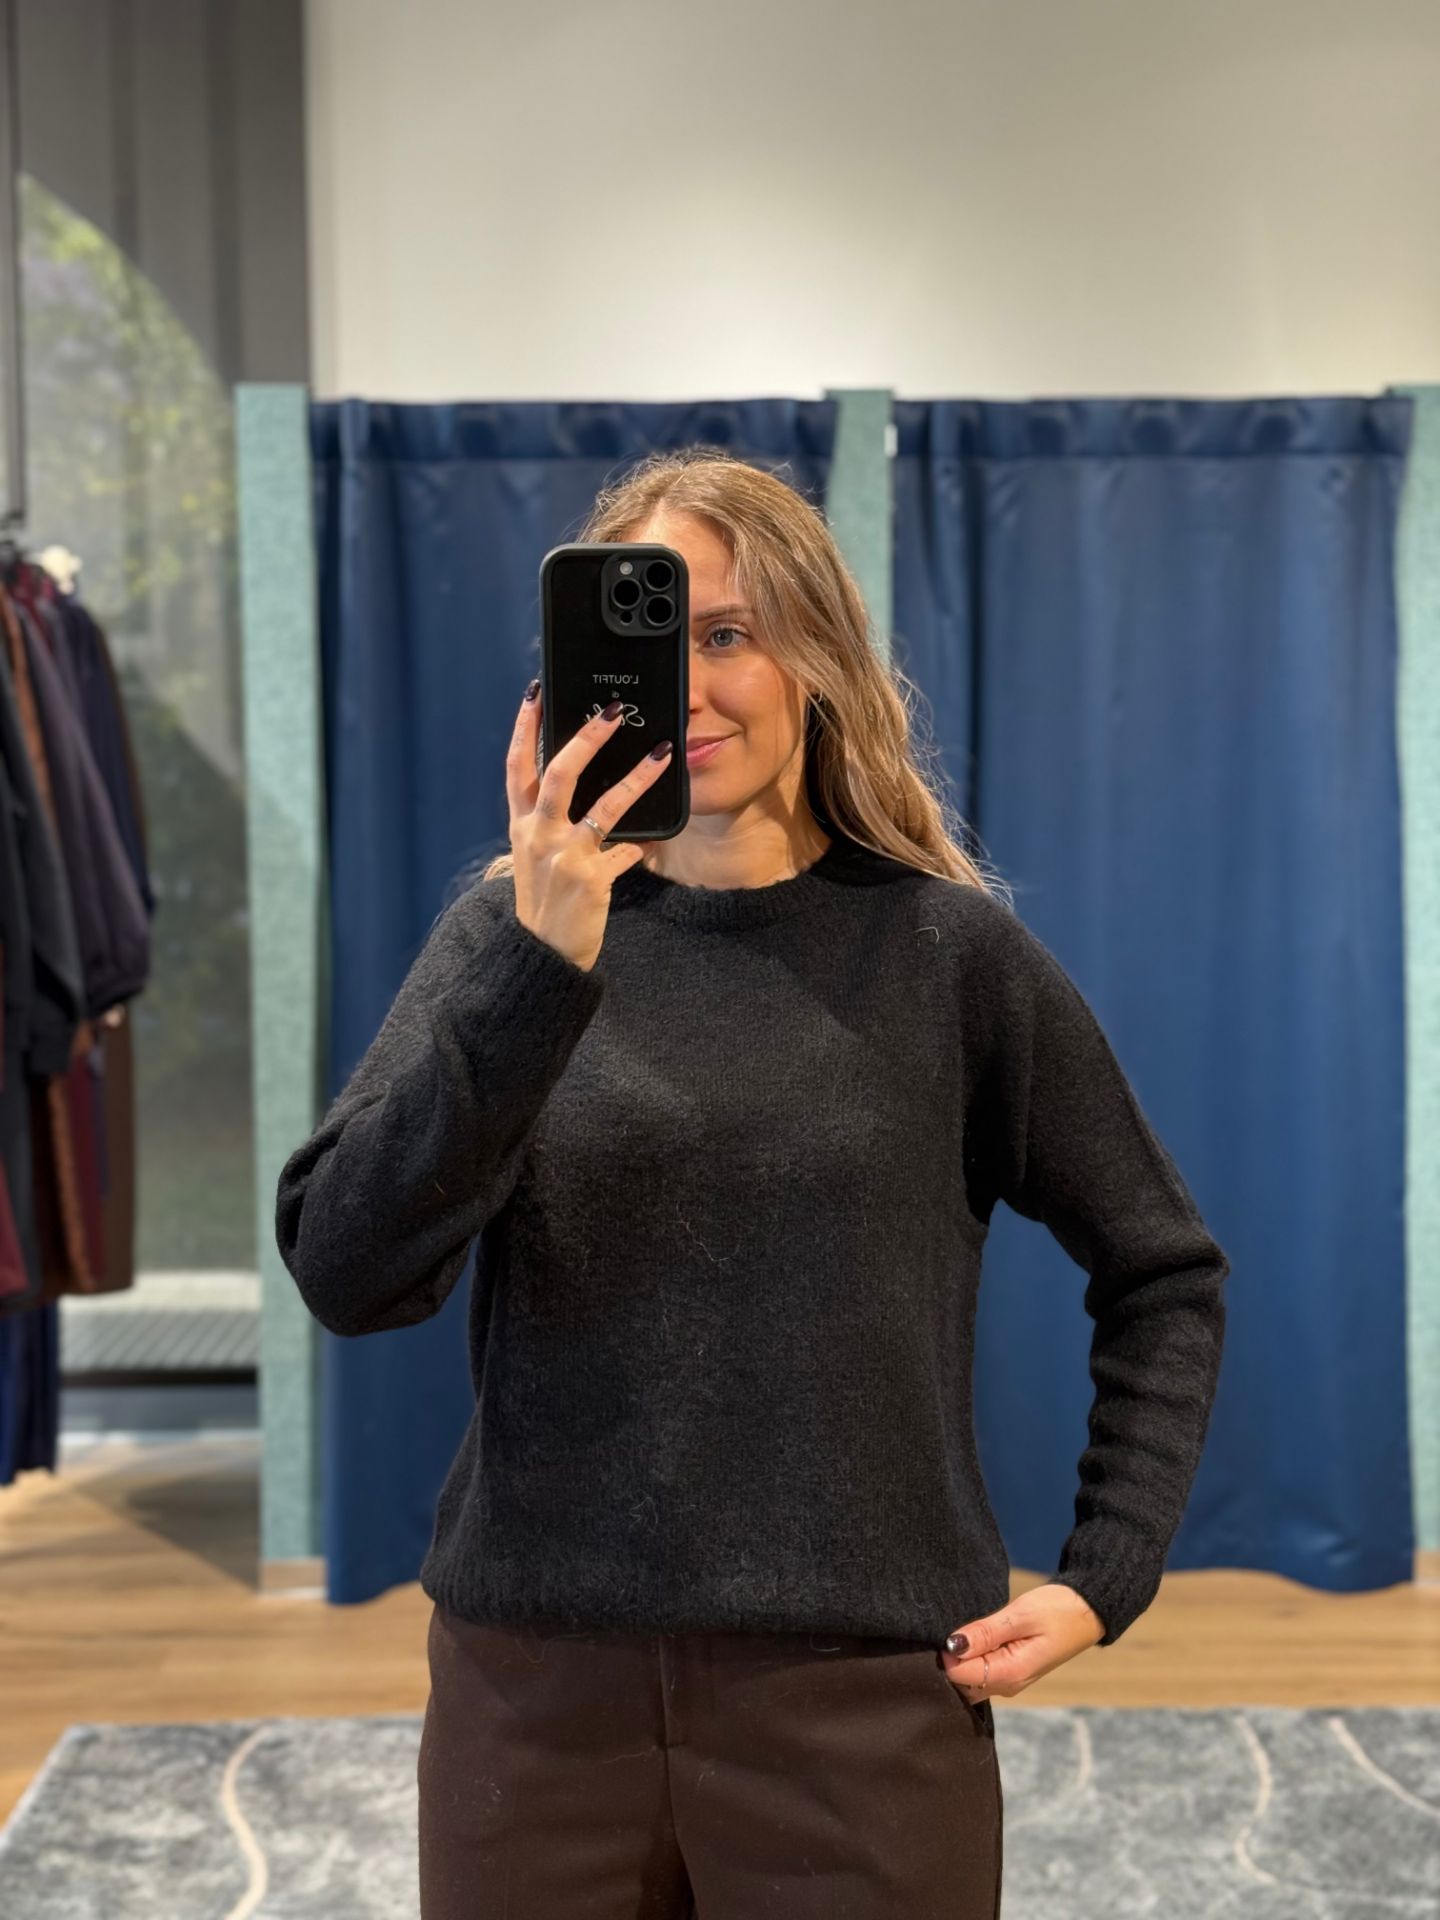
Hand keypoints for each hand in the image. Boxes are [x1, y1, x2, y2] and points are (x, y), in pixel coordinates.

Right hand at [507, 682, 672, 971]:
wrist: (543, 954)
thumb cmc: (545, 902)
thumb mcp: (536, 858)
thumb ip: (552, 825)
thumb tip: (586, 790)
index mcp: (521, 826)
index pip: (516, 767)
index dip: (525, 729)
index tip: (535, 693)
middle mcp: (537, 836)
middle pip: (558, 775)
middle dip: (585, 739)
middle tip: (611, 711)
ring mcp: (563, 857)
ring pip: (603, 807)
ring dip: (636, 778)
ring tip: (663, 753)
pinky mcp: (589, 879)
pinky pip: (624, 853)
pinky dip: (637, 848)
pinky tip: (650, 843)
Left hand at [941, 1584, 1105, 1701]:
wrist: (1087, 1612)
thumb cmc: (1057, 1610)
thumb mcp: (1020, 1615)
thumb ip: (986, 1632)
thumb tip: (952, 1645)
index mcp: (1010, 1674)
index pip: (958, 1676)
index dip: (946, 1654)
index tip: (946, 1630)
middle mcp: (1008, 1685)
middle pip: (961, 1684)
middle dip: (950, 1662)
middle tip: (953, 1630)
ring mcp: (1010, 1681)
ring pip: (970, 1682)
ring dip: (962, 1661)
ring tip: (966, 1631)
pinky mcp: (1012, 1672)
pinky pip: (982, 1674)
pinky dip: (973, 1660)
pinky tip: (975, 1638)